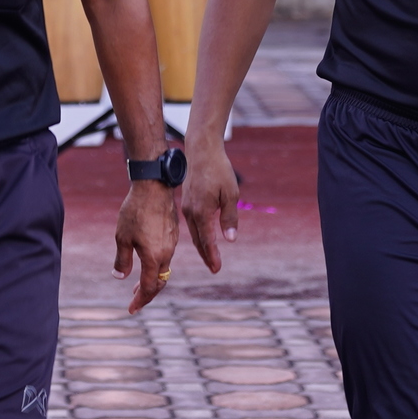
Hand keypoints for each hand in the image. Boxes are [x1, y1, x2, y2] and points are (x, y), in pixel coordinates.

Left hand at [115, 181, 180, 313]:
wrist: (154, 187)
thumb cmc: (135, 211)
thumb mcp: (122, 237)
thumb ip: (122, 260)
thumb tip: (120, 276)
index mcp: (154, 257)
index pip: (150, 287)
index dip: (140, 300)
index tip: (131, 308)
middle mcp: (167, 253)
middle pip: (160, 282)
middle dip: (148, 293)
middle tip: (135, 299)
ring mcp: (172, 243)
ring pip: (164, 268)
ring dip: (153, 278)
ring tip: (140, 281)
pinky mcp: (173, 233)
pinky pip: (166, 255)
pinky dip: (157, 263)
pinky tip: (147, 258)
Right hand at [180, 142, 240, 275]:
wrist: (201, 150)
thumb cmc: (218, 170)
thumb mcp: (230, 193)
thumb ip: (229, 217)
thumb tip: (230, 239)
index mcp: (201, 211)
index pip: (207, 240)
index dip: (212, 256)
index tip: (217, 269)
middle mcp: (191, 212)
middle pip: (198, 240)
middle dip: (206, 255)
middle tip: (214, 268)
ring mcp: (187, 206)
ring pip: (194, 232)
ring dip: (201, 245)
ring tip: (209, 256)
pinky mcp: (187, 201)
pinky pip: (192, 223)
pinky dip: (198, 234)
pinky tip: (202, 237)